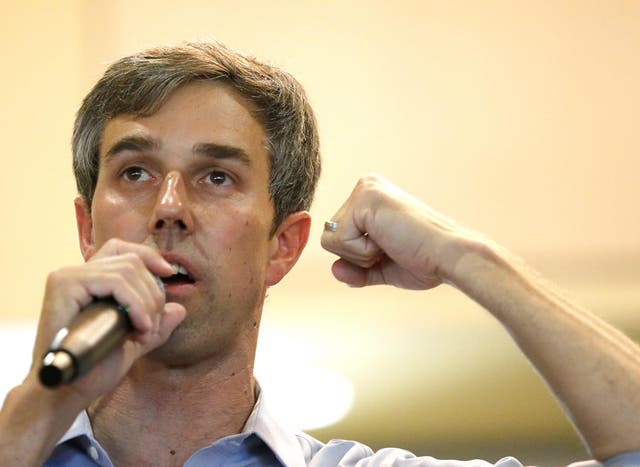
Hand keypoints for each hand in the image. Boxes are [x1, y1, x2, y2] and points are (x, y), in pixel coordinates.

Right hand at [27, 239, 185, 402]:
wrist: (66, 392)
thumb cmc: (94, 369)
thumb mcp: (133, 343)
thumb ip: (155, 326)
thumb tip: (179, 310)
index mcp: (90, 281)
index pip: (123, 250)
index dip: (149, 256)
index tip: (169, 275)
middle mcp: (76, 273)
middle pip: (132, 262)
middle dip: (153, 294)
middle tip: (152, 327)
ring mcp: (68, 276)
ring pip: (127, 271)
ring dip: (146, 303)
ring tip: (144, 331)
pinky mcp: (64, 284)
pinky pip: (114, 282)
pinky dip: (135, 303)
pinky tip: (139, 326)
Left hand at [321, 174, 474, 289]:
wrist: (448, 257)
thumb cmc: (424, 261)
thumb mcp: (382, 267)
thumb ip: (356, 269)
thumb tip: (334, 270)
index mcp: (369, 198)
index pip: (337, 236)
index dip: (359, 257)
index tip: (391, 249)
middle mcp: (365, 186)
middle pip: (329, 236)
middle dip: (357, 256)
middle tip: (392, 247)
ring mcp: (364, 189)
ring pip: (330, 239)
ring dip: (360, 255)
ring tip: (392, 243)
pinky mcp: (364, 198)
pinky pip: (339, 240)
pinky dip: (362, 253)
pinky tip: (389, 240)